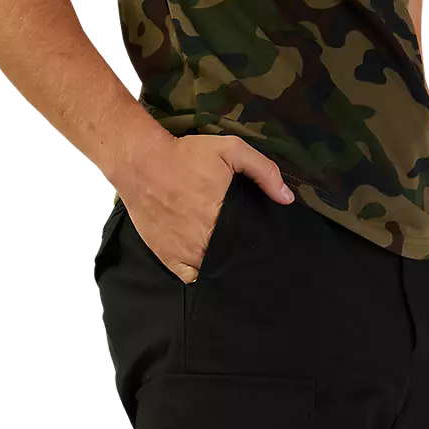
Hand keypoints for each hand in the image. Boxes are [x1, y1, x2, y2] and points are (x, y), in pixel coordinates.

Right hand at [110, 132, 294, 283]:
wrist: (140, 162)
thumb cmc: (186, 155)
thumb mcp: (230, 149)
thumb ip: (263, 171)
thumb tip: (287, 198)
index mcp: (224, 215)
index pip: (250, 243)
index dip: (258, 244)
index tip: (262, 241)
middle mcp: (205, 239)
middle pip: (233, 259)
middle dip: (242, 257)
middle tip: (248, 250)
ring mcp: (185, 251)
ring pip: (214, 271)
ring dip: (223, 267)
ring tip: (230, 259)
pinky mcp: (168, 257)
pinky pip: (190, 278)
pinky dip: (200, 276)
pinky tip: (206, 266)